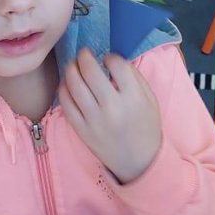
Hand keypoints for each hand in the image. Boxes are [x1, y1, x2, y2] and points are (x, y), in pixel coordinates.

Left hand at [59, 47, 161, 184]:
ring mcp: (94, 119)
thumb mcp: (150, 99)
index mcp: (133, 98)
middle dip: (84, 56)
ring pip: (74, 84)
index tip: (108, 59)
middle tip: (84, 53)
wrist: (139, 161)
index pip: (117, 65)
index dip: (110, 56)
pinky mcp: (81, 130)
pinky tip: (68, 84)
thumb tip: (112, 58)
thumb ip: (134, 77)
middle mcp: (112, 107)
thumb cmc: (146, 127)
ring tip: (74, 65)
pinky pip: (66, 103)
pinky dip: (63, 88)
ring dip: (71, 69)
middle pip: (90, 71)